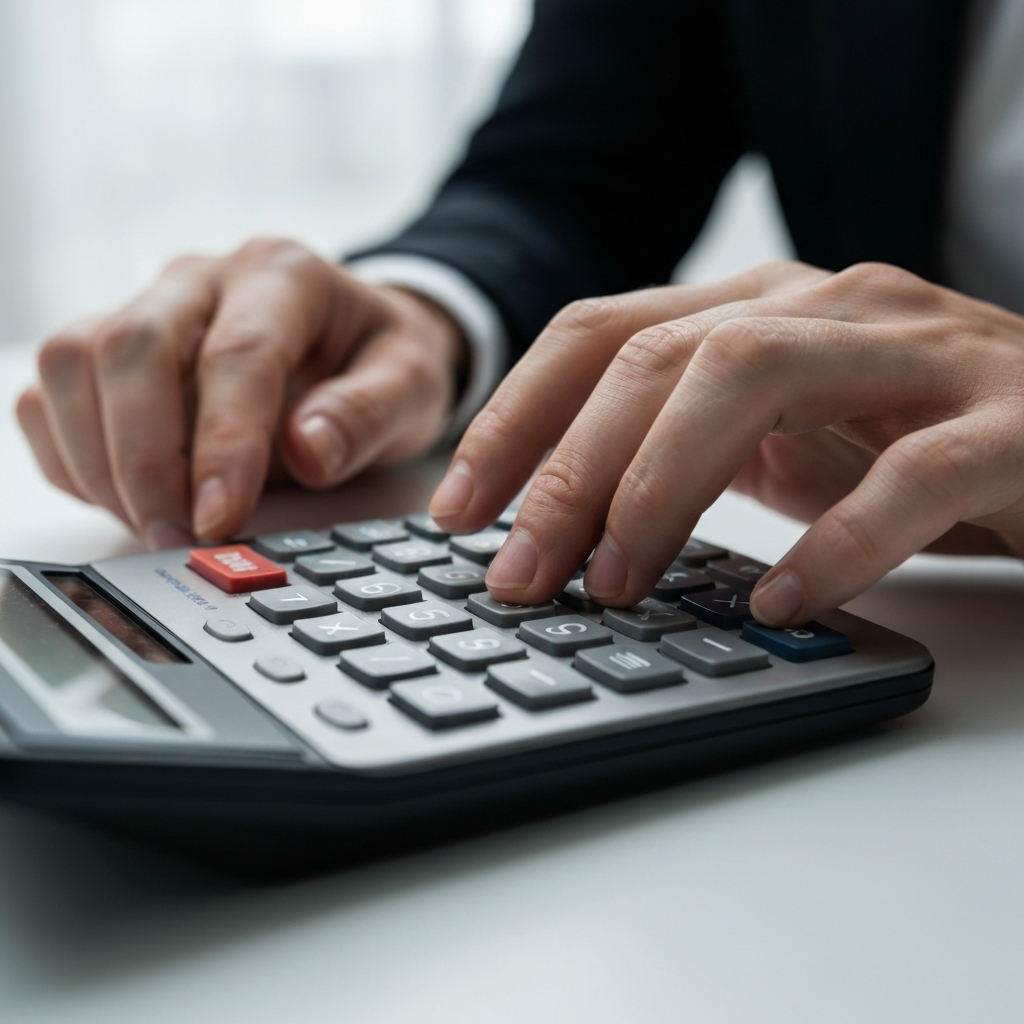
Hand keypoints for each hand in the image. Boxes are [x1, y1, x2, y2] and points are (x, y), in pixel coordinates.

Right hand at [17, 238, 465, 548]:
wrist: (355, 337)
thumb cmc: (384, 361)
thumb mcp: (413, 386)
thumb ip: (367, 416)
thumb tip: (307, 452)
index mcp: (284, 275)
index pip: (237, 353)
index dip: (222, 443)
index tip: (221, 518)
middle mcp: (203, 278)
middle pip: (132, 349)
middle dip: (146, 461)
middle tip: (179, 538)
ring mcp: (147, 305)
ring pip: (73, 363)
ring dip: (101, 461)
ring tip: (158, 527)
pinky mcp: (110, 346)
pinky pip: (51, 395)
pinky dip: (71, 457)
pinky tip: (126, 499)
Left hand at [429, 260, 1023, 626]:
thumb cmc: (916, 444)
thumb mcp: (782, 439)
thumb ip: (689, 455)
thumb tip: (567, 524)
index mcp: (759, 307)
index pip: (601, 333)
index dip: (514, 419)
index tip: (455, 512)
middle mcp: (827, 307)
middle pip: (657, 356)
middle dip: (565, 469)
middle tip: (517, 576)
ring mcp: (920, 352)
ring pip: (754, 379)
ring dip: (661, 488)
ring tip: (616, 585)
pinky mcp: (1014, 422)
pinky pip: (910, 476)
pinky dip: (833, 544)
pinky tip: (775, 604)